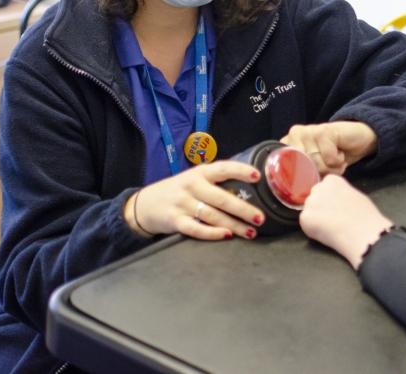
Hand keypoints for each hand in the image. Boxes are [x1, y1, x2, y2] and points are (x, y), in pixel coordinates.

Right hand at [124, 161, 265, 240]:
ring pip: (212, 215)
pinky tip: (226, 235)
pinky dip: (211, 233)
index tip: (257, 176)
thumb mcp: (195, 179)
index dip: (240, 171)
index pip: (223, 168)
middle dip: (242, 209)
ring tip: (250, 231)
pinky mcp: (175, 220)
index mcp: (200, 173)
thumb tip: (250, 189)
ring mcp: (182, 203)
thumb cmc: (179, 191)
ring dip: (233, 224)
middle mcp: (192, 186)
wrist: (145, 203)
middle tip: (259, 217)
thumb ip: (216, 183)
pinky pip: (195, 228)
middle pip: (221, 197)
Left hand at [280, 120, 377, 175]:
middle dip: (319, 173)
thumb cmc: (334, 157)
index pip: (283, 167)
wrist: (358, 139)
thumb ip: (302, 175)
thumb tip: (297, 193)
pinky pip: (329, 158)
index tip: (307, 180)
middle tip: (327, 166)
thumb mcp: (315, 169)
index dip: (297, 178)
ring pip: (316, 164)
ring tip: (335, 160)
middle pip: (302, 168)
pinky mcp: (324, 130)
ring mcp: (308, 131)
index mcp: (287, 145)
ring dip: (331, 168)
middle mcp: (294, 135)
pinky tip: (340, 153)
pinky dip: (338, 161)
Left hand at [299, 175, 391, 269]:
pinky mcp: (305, 217)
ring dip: (316, 219)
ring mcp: (310, 202)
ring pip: (310, 211)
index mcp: (332, 180)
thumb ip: (341, 192)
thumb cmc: (365, 217)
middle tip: (333, 219)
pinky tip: (326, 233)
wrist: (362, 233)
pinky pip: (306, 224)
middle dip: (321, 208)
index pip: (324, 188)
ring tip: (332, 227)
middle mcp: (318, 188)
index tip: (337, 207)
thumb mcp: (355, 195)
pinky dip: (313, 230)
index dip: (330, 200)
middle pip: (314, 198)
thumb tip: (335, 199)